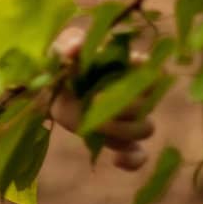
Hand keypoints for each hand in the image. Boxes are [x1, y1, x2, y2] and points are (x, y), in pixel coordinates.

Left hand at [48, 27, 154, 170]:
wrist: (47, 89)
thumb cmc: (61, 61)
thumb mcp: (61, 47)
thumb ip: (69, 42)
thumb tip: (75, 48)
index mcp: (128, 67)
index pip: (155, 72)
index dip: (147, 75)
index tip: (124, 74)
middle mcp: (134, 93)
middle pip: (149, 104)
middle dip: (124, 105)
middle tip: (94, 99)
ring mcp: (128, 118)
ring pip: (145, 129)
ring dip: (122, 129)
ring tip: (94, 123)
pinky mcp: (117, 139)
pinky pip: (138, 155)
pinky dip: (132, 161)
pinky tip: (116, 160)